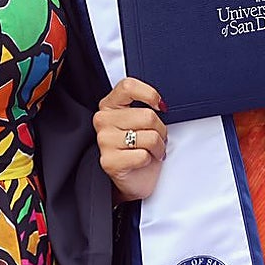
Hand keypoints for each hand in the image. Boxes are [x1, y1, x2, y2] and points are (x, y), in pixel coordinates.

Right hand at [94, 77, 167, 202]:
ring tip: (152, 151)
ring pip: (149, 137)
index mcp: (109, 105)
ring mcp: (104, 141)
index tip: (159, 106)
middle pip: (147, 115)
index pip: (128, 86)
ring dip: (158, 147)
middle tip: (156, 138)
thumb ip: (145, 106)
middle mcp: (103, 120)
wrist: (133, 178)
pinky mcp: (109, 161)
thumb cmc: (139, 147)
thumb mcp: (141, 120)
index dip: (149, 94)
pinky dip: (149, 160)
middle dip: (160, 130)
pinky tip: (142, 161)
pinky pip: (143, 156)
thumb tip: (161, 104)